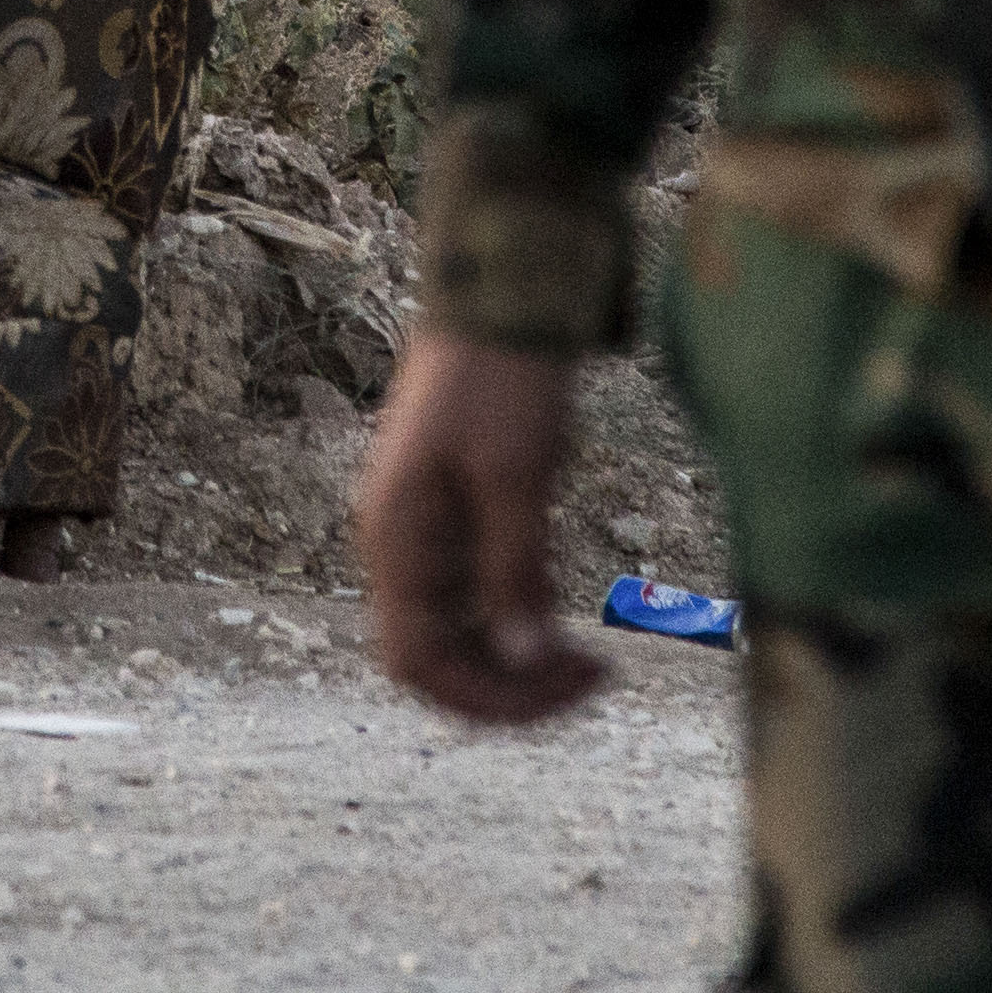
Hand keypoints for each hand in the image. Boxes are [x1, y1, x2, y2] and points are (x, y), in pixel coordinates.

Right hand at [358, 327, 603, 726]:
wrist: (499, 295)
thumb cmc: (501, 377)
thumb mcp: (515, 475)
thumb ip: (514, 570)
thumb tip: (524, 658)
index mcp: (397, 539)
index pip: (419, 662)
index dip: (488, 697)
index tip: (566, 691)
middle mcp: (399, 546)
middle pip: (439, 657)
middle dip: (512, 684)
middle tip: (594, 678)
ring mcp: (424, 533)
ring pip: (460, 632)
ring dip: (519, 659)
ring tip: (590, 660)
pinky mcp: (454, 516)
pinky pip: (476, 596)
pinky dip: (519, 619)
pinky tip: (567, 621)